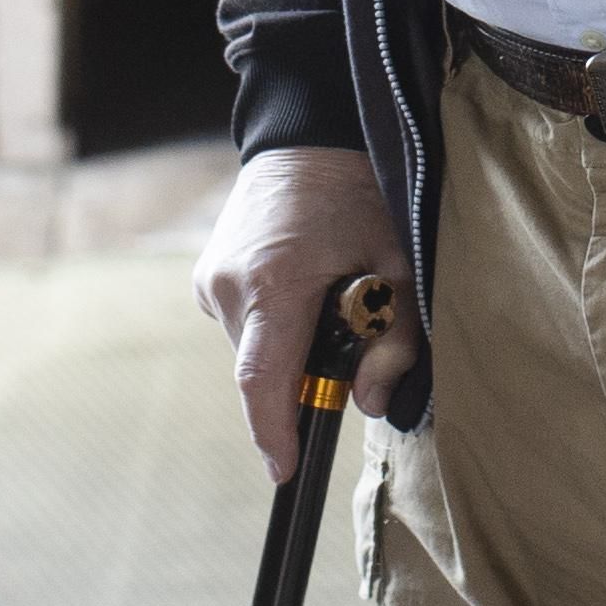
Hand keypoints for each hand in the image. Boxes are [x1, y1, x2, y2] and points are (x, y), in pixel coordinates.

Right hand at [191, 146, 413, 484]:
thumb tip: (368, 403)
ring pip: (251, 350)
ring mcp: (210, 279)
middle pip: (263, 370)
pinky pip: (241, 325)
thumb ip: (394, 340)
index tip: (285, 471)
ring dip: (288, 349)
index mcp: (273, 282)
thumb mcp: (399, 263)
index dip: (274, 433)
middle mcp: (228, 284)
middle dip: (302, 380)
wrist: (309, 134)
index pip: (263, 381)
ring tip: (328, 303)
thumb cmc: (362, 194)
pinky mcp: (206, 275)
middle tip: (348, 346)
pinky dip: (272, 326)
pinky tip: (302, 291)